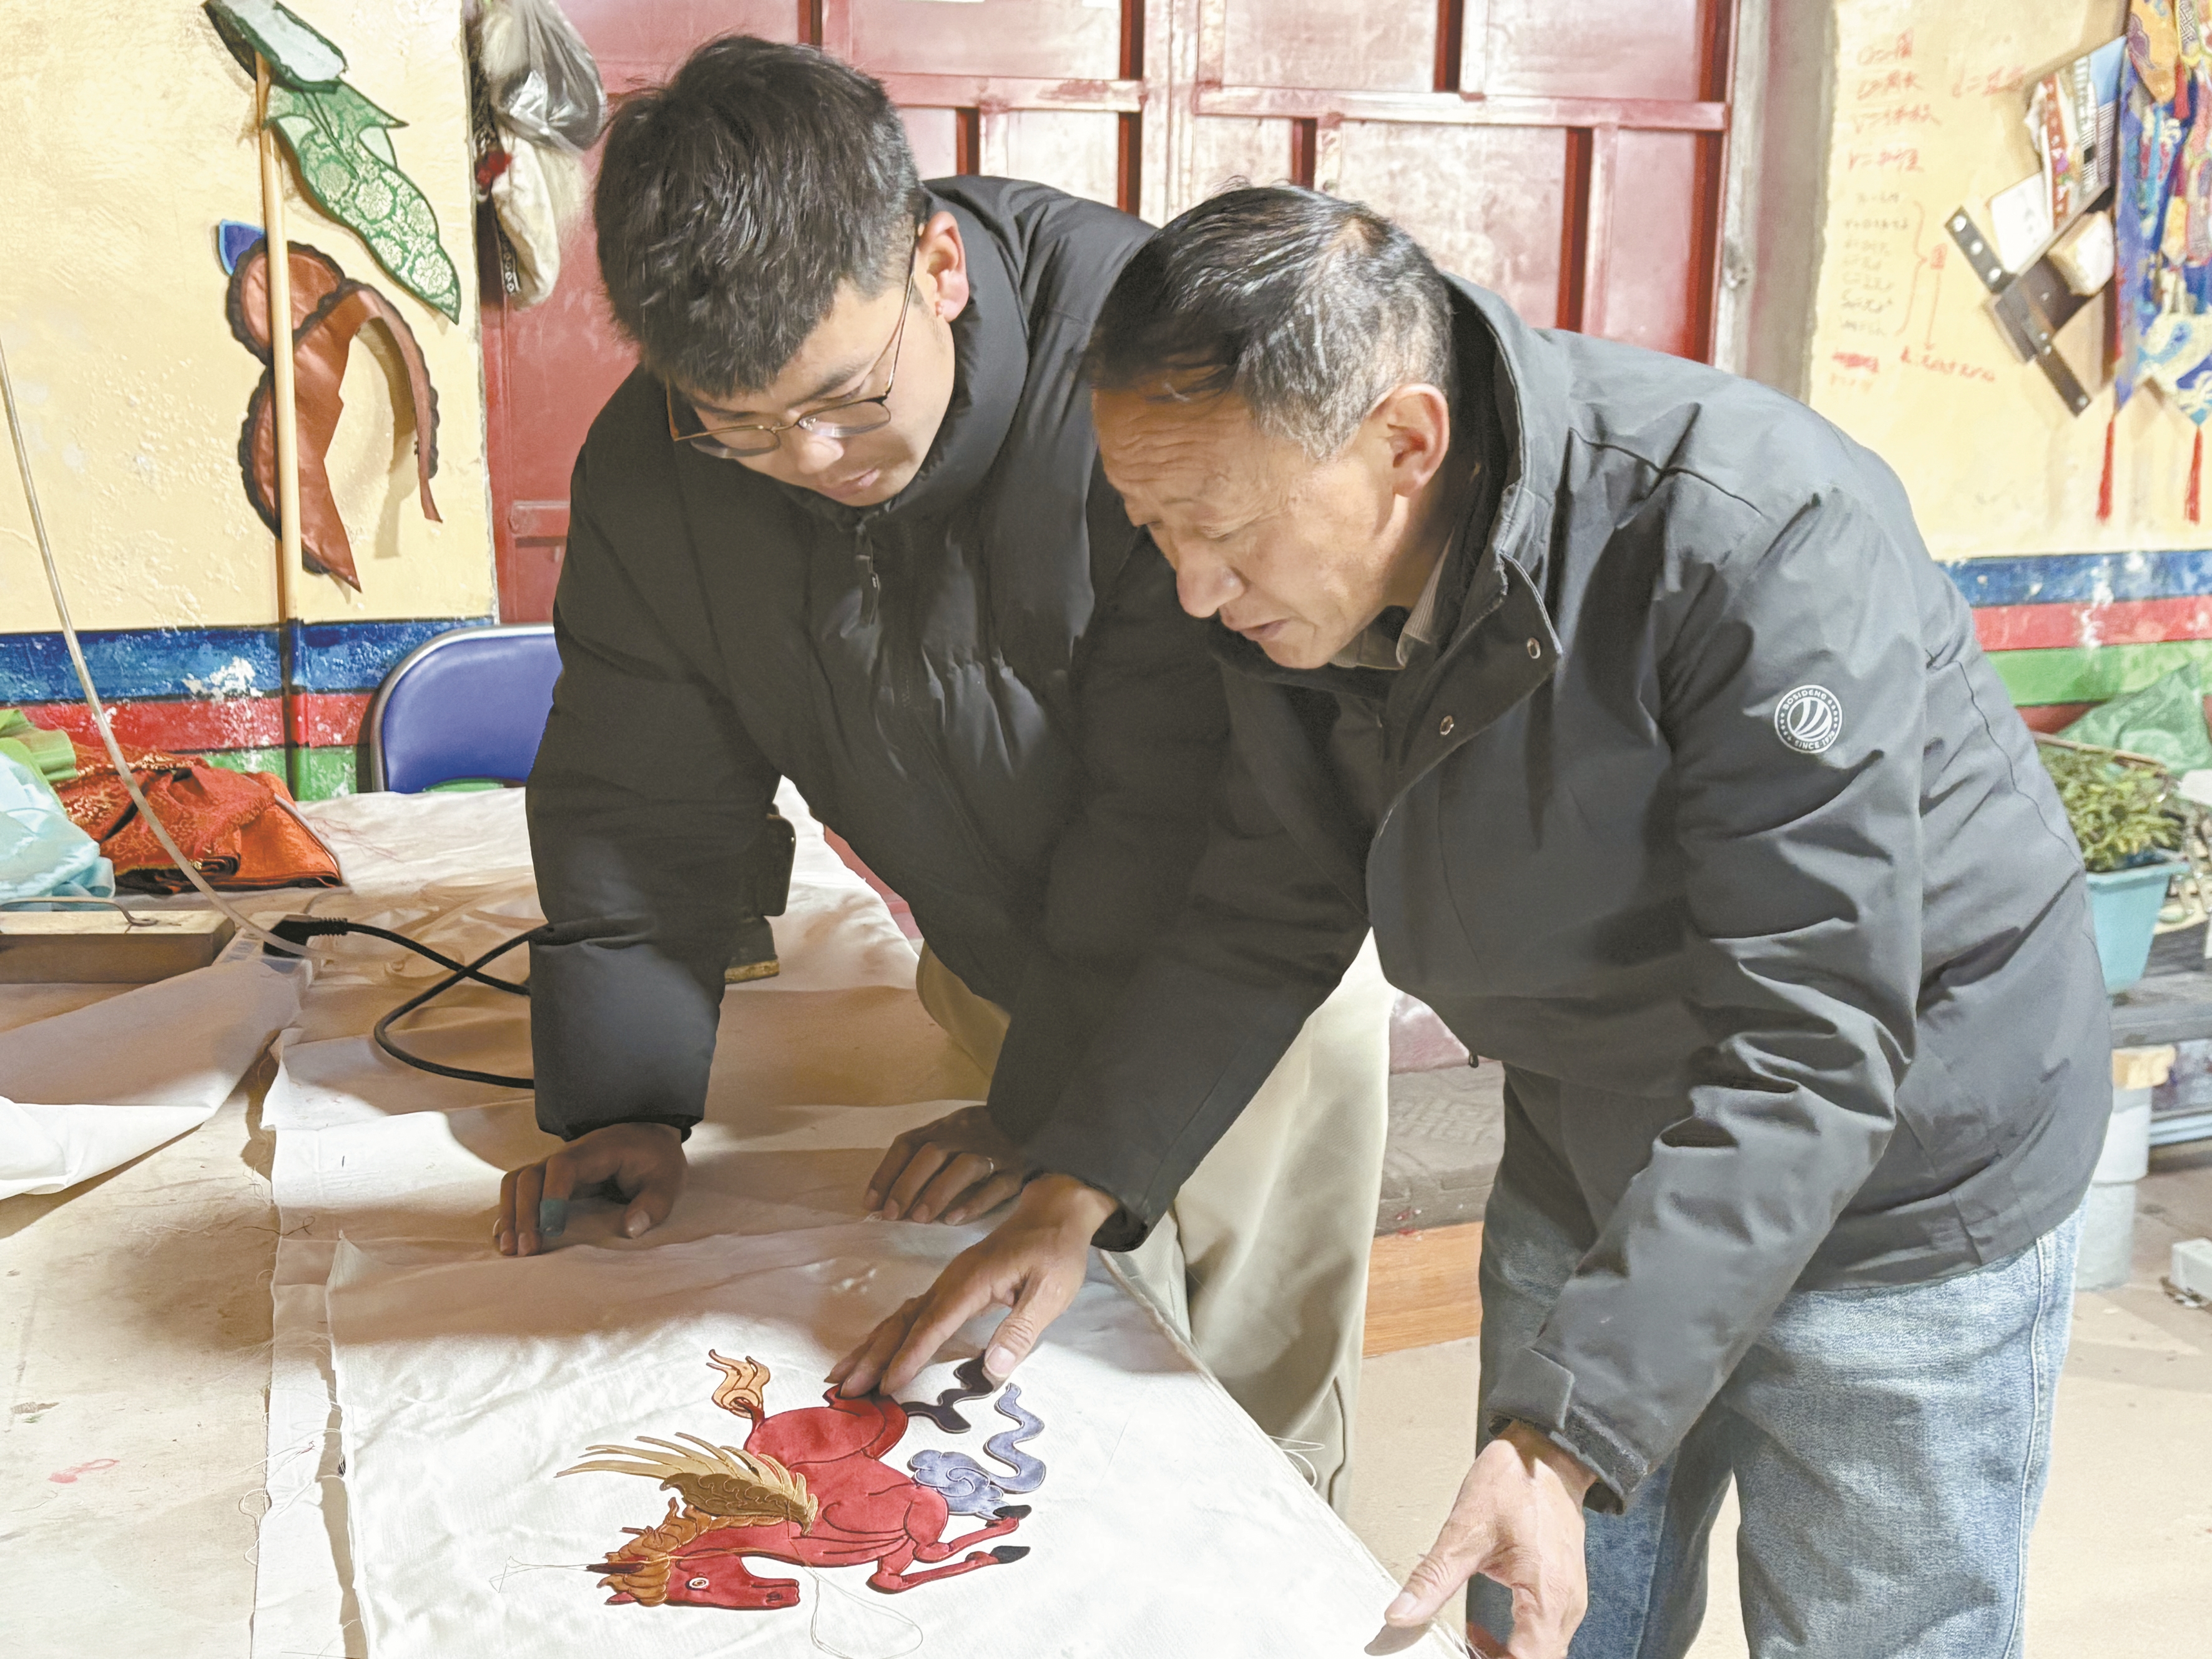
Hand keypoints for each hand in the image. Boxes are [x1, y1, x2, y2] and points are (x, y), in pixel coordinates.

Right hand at [494, 1121, 686, 1256]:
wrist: (648, 1136)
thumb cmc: (656, 1159)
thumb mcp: (668, 1180)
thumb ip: (654, 1204)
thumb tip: (631, 1229)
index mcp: (597, 1151)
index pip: (563, 1166)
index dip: (553, 1195)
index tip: (553, 1228)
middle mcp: (569, 1156)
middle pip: (530, 1176)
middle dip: (524, 1213)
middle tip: (527, 1251)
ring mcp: (556, 1167)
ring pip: (518, 1182)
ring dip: (510, 1214)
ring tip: (511, 1250)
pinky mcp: (551, 1179)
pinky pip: (520, 1190)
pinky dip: (511, 1212)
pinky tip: (507, 1238)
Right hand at [827, 1174, 1117, 1397]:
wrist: (1053, 1211)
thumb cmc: (1055, 1250)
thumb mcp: (1051, 1292)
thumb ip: (1020, 1330)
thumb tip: (993, 1370)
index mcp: (973, 1281)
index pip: (933, 1323)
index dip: (909, 1355)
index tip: (886, 1384)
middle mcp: (952, 1280)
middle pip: (904, 1321)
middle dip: (873, 1355)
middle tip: (844, 1388)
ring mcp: (948, 1281)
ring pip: (900, 1316)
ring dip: (871, 1345)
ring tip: (842, 1375)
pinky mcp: (951, 1286)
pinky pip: (911, 1311)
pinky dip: (888, 1334)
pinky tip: (874, 1350)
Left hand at [863, 1103, 1030, 1223]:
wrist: (1033, 1120)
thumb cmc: (978, 1137)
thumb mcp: (947, 1135)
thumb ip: (918, 1160)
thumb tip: (881, 1199)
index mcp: (943, 1128)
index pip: (908, 1145)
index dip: (886, 1173)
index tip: (871, 1203)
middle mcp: (965, 1137)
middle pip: (933, 1154)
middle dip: (908, 1185)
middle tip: (892, 1215)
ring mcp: (992, 1154)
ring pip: (964, 1167)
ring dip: (938, 1193)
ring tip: (920, 1219)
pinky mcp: (1015, 1172)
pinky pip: (996, 1186)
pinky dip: (974, 1203)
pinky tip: (955, 1220)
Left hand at [1381, 1422, 1595, 1657]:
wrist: (1547, 1453)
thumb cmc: (1515, 1482)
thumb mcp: (1465, 1529)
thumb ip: (1433, 1578)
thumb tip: (1401, 1613)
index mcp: (1546, 1595)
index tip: (1465, 1654)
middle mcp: (1566, 1605)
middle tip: (1463, 1649)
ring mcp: (1570, 1599)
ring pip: (1544, 1651)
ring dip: (1507, 1655)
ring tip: (1471, 1641)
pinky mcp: (1564, 1590)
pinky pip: (1546, 1633)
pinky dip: (1518, 1640)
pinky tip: (1486, 1627)